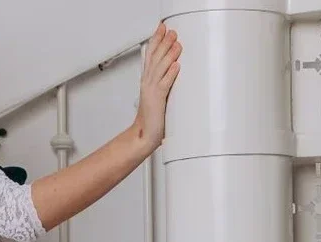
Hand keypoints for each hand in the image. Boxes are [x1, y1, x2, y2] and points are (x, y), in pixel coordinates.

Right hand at [133, 22, 181, 153]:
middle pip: (155, 58)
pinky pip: (165, 84)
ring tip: (177, 44)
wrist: (144, 134)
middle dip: (163, 43)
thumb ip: (162, 79)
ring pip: (160, 68)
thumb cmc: (151, 117)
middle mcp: (148, 83)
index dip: (155, 40)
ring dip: (169, 55)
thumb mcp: (155, 93)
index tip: (162, 28)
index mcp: (147, 80)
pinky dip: (170, 74)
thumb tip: (172, 65)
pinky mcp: (158, 100)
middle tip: (171, 32)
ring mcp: (152, 90)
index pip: (150, 55)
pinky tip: (176, 66)